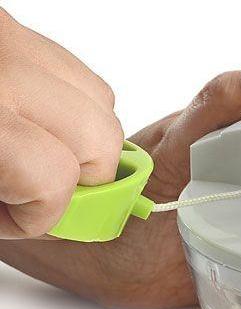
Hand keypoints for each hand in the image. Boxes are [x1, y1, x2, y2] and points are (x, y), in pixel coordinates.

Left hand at [0, 9, 122, 238]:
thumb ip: (8, 203)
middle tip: (41, 189)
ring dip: (84, 142)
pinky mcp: (17, 28)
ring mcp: (13, 38)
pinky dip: (74, 108)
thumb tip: (53, 216)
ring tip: (38, 152)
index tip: (20, 220)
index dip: (41, 216)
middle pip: (100, 139)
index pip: (52, 180)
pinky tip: (37, 121)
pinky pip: (82, 77)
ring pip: (102, 103)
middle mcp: (3, 64)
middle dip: (83, 178)